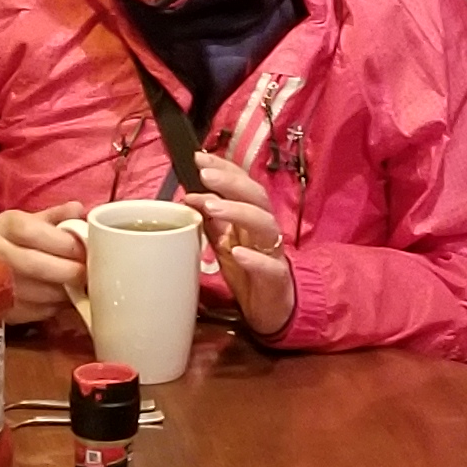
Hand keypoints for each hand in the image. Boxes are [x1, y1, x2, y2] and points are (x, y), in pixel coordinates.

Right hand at [0, 202, 90, 318]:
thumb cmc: (21, 242)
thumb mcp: (37, 222)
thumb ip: (59, 216)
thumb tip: (79, 209)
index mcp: (6, 224)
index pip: (32, 232)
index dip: (62, 243)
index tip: (82, 251)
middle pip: (33, 264)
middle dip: (66, 271)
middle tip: (85, 274)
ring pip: (33, 291)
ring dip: (62, 292)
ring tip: (78, 287)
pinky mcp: (0, 306)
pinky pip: (32, 311)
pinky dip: (53, 307)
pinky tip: (63, 300)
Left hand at [185, 153, 293, 339]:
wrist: (272, 309)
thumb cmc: (247, 271)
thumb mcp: (224, 243)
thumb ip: (211, 221)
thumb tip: (189, 197)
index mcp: (251, 217)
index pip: (242, 184)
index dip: (224, 168)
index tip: (199, 158)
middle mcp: (265, 228)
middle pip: (256, 197)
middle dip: (231, 183)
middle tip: (204, 175)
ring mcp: (273, 252)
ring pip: (265, 224)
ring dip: (239, 212)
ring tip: (212, 207)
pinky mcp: (276, 277)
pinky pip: (270, 265)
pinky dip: (255, 258)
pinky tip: (239, 253)